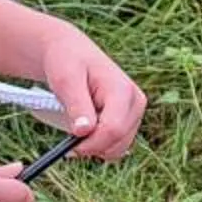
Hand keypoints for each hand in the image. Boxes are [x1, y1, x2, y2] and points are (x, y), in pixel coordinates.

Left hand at [34, 25, 147, 160]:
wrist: (71, 52)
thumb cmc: (66, 62)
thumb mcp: (66, 80)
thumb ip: (77, 105)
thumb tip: (83, 132)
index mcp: (123, 89)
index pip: (113, 129)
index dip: (90, 144)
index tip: (68, 148)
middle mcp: (136, 101)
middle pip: (118, 142)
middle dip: (92, 147)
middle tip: (68, 141)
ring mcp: (135, 111)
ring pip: (119, 148)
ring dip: (96, 147)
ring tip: (77, 129)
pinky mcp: (130, 119)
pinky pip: (117, 145)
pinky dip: (100, 145)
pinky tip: (86, 131)